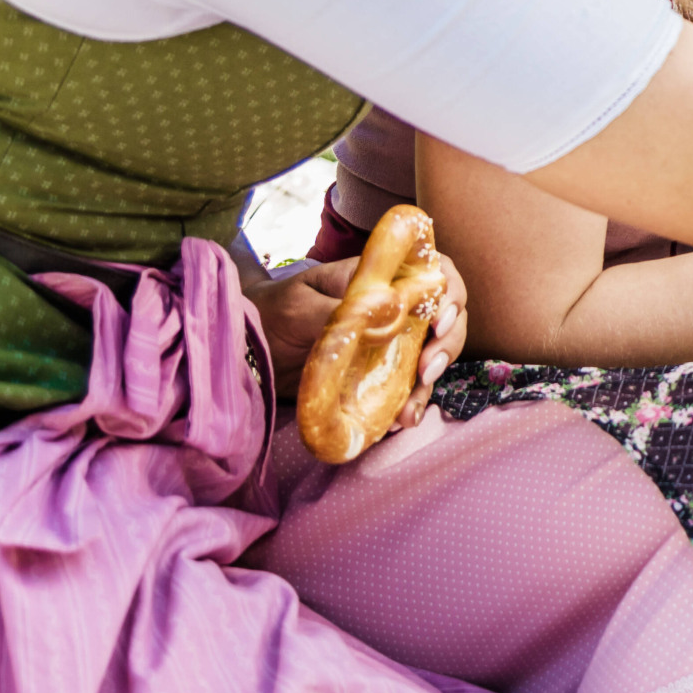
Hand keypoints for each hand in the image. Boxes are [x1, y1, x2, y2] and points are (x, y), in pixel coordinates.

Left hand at [243, 253, 469, 435]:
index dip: (449, 292)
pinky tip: (401, 420)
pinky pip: (407, 389)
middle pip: (444, 317)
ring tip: (411, 406)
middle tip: (426, 369)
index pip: (433, 273)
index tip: (438, 321)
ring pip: (432, 356)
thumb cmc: (269, 315)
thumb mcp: (297, 306)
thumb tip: (387, 312)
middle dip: (448, 342)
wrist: (243, 352)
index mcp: (379, 280)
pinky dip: (410, 405)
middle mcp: (393, 309)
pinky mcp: (378, 376)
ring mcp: (389, 344)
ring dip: (432, 382)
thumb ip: (341, 308)